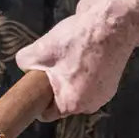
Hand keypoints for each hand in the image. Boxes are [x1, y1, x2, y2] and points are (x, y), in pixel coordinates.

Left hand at [14, 9, 138, 120]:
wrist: (113, 24)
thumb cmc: (76, 41)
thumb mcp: (39, 50)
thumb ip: (25, 63)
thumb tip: (25, 67)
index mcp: (72, 104)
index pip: (46, 113)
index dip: (36, 98)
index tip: (33, 83)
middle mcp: (91, 104)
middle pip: (62, 100)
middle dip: (54, 84)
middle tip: (51, 62)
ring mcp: (105, 93)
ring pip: (76, 89)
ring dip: (70, 76)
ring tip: (69, 53)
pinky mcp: (113, 79)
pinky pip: (90, 80)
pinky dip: (85, 69)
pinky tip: (84, 51)